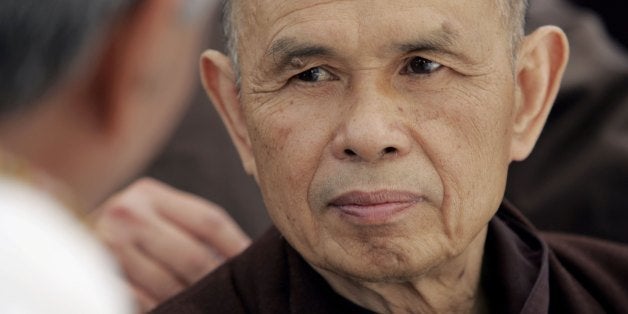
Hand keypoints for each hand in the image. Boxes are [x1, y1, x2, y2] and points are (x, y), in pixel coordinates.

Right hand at [91, 178, 250, 310]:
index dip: (237, 245)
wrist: (60, 244)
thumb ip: (191, 224)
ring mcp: (109, 246)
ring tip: (207, 300)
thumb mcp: (153, 213)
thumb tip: (244, 251)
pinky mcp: (98, 276)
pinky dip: (166, 306)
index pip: (210, 221)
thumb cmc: (126, 231)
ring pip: (173, 284)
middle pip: (194, 256)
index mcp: (150, 194)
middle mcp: (127, 214)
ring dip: (194, 297)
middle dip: (216, 278)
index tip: (253, 261)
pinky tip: (178, 305)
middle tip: (231, 290)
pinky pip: (145, 300)